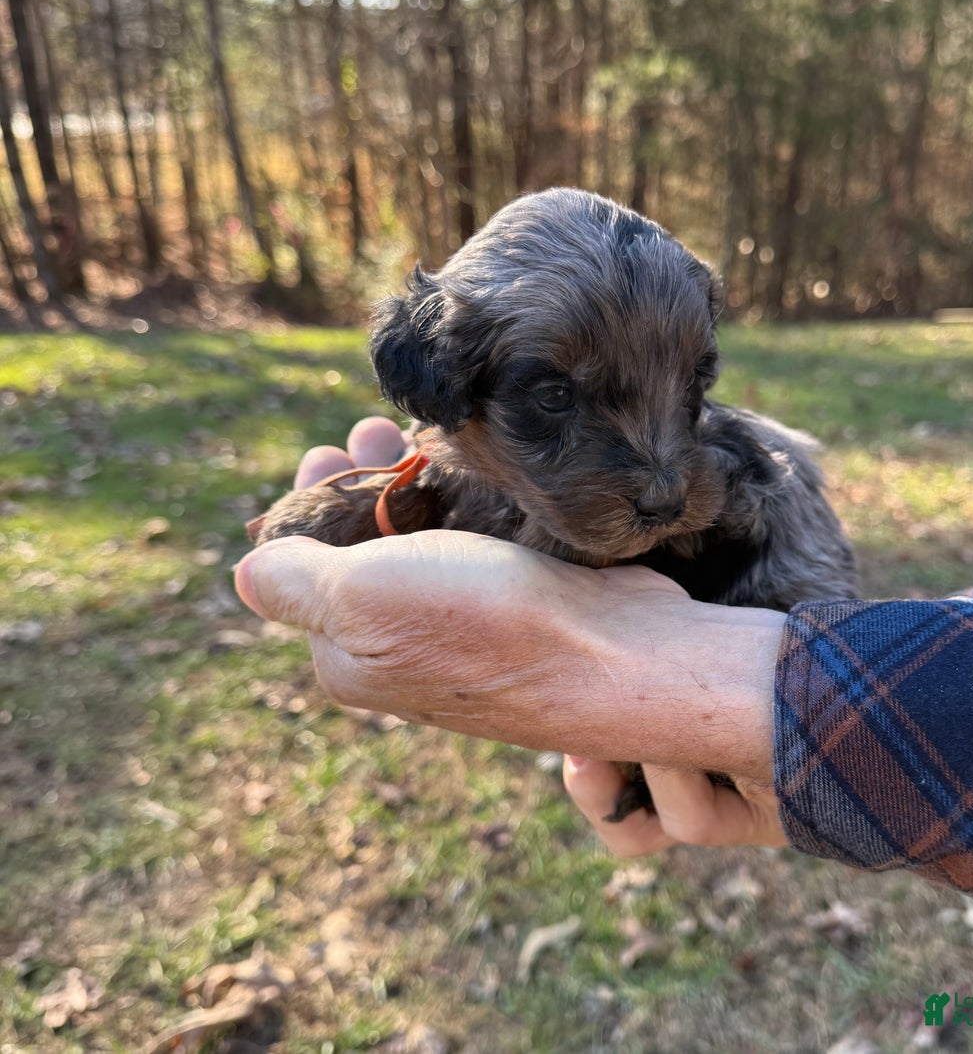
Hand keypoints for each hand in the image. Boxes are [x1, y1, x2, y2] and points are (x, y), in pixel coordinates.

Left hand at [235, 416, 786, 849]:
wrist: (618, 654)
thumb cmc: (484, 624)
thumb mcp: (362, 599)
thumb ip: (294, 581)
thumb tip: (246, 572)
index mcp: (351, 655)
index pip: (304, 572)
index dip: (307, 505)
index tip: (323, 451)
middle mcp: (403, 646)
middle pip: (363, 550)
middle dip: (360, 481)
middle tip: (367, 427)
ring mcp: (463, 624)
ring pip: (420, 539)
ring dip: (409, 480)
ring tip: (411, 430)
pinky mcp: (517, 600)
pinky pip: (472, 541)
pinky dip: (461, 498)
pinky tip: (466, 462)